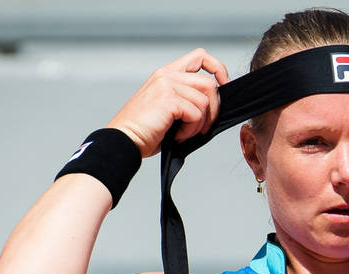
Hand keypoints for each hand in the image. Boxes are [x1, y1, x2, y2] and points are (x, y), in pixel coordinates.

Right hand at [107, 48, 229, 156]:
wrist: (124, 141)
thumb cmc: (144, 131)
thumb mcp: (168, 108)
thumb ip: (187, 99)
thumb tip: (214, 107)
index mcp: (166, 74)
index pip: (200, 57)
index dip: (218, 69)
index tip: (224, 85)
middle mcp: (167, 75)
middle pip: (209, 83)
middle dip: (214, 109)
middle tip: (202, 128)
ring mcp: (167, 85)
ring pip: (205, 101)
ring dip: (200, 123)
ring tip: (183, 133)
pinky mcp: (168, 99)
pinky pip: (197, 114)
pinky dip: (191, 130)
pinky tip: (177, 136)